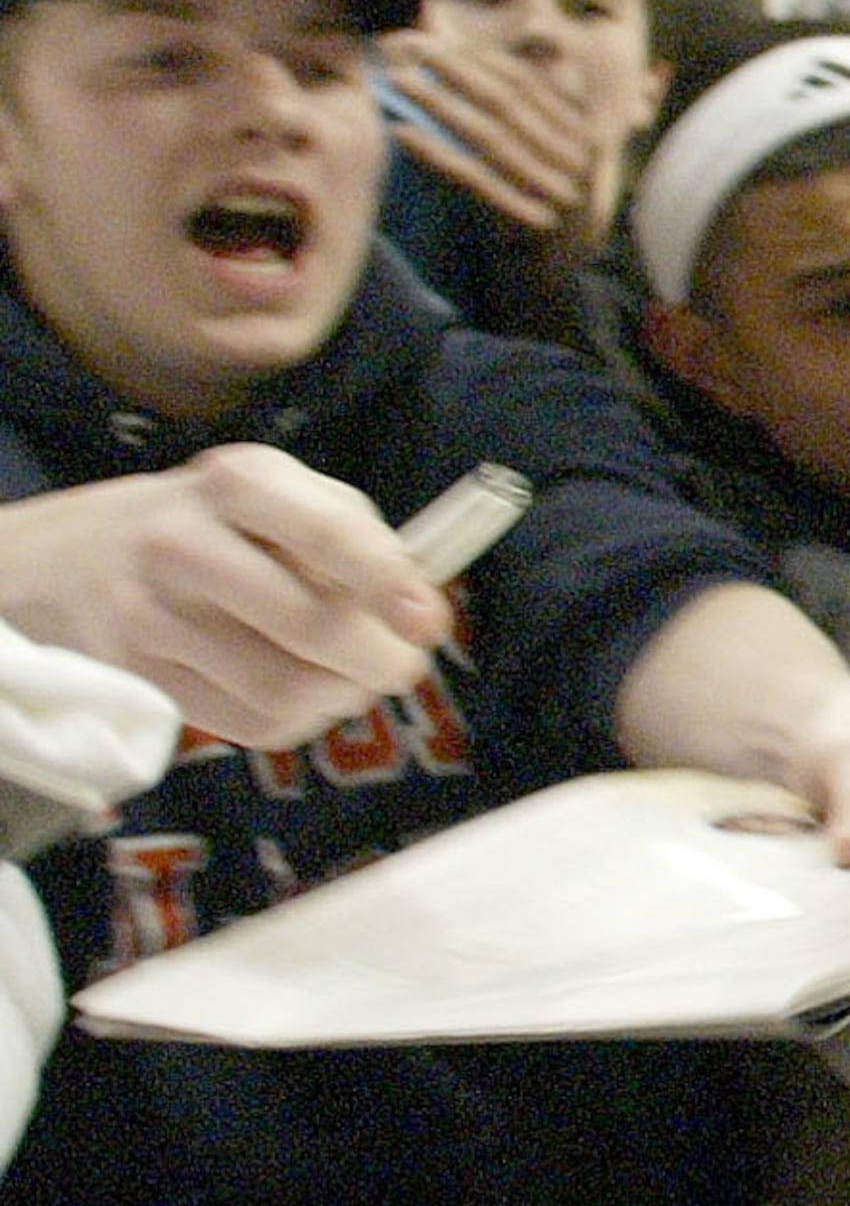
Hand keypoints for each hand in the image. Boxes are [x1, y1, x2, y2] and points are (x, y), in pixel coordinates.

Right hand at [0, 448, 448, 749]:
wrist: (66, 558)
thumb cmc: (208, 523)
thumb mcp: (273, 496)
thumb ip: (353, 538)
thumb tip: (422, 613)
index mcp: (237, 483)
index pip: (326, 534)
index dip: (388, 584)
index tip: (427, 624)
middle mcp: (183, 543)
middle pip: (310, 627)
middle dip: (380, 659)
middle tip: (400, 663)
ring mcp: (150, 614)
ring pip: (283, 689)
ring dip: (342, 696)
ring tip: (352, 680)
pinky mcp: (137, 675)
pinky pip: (249, 723)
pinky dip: (298, 720)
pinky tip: (303, 694)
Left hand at [381, 32, 601, 241]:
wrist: (568, 262)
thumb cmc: (550, 192)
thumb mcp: (556, 138)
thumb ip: (543, 94)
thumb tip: (534, 41)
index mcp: (581, 126)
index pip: (525, 80)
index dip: (478, 56)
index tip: (435, 37)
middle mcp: (574, 152)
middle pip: (504, 100)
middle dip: (452, 69)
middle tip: (406, 47)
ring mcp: (554, 185)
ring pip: (486, 134)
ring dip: (437, 103)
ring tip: (397, 81)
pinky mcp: (525, 215)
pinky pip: (474, 177)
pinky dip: (436, 152)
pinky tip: (403, 132)